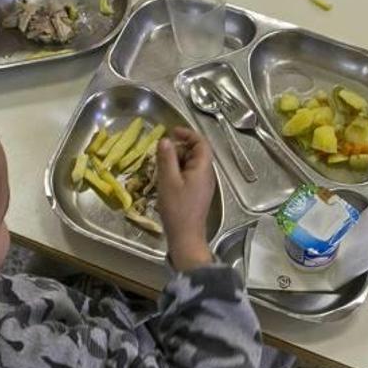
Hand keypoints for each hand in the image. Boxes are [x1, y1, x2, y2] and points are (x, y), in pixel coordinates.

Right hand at [156, 128, 215, 271]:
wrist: (185, 236)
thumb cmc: (177, 209)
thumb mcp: (168, 180)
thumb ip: (167, 158)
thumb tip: (165, 140)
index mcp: (203, 168)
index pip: (202, 143)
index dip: (188, 134)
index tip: (172, 131)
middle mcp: (206, 174)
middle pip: (196, 152)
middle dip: (179, 148)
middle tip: (161, 153)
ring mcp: (203, 184)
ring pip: (191, 164)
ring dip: (176, 161)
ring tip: (160, 167)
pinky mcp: (197, 193)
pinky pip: (189, 175)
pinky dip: (177, 172)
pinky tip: (165, 179)